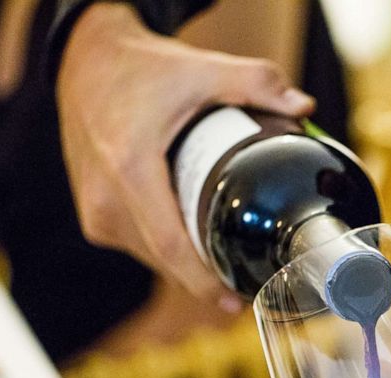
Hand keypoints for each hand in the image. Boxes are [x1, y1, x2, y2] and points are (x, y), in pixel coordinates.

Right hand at [56, 2, 313, 308]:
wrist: (86, 61)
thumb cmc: (144, 68)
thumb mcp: (201, 69)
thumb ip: (256, 82)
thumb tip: (304, 106)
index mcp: (129, 167)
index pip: (170, 245)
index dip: (204, 282)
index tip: (236, 303)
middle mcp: (105, 197)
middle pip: (166, 259)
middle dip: (208, 278)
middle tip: (251, 285)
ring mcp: (95, 211)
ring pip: (153, 256)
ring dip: (189, 263)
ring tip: (229, 258)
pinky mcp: (94, 216)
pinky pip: (140, 245)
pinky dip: (169, 248)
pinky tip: (197, 243)